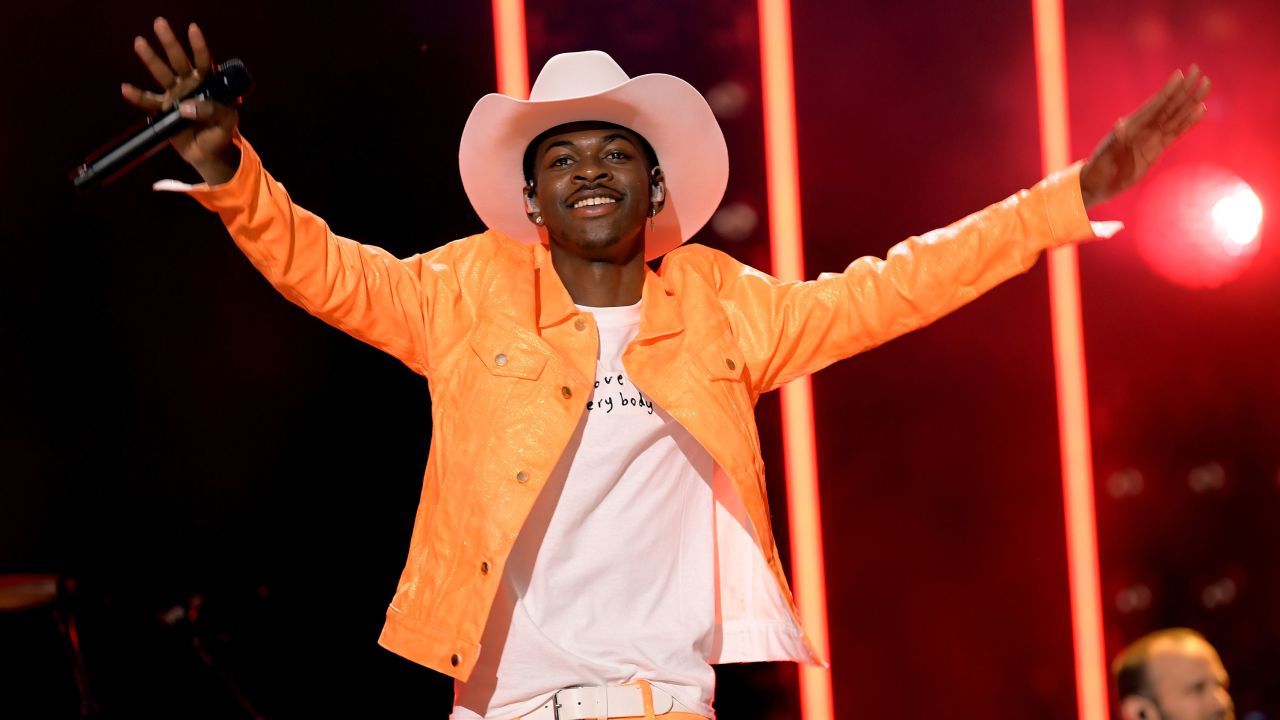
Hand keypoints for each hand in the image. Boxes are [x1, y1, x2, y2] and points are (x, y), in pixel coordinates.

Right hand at [120, 17, 239, 184]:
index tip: (192, 29)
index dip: (199, 46)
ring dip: (151, 59)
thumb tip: (185, 107)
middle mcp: (189, 85)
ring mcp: (175, 96)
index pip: (204, 62)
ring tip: (140, 43)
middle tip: (160, 23)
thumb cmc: (220, 132)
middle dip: (170, 42)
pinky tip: (126, 89)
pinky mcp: (164, 111)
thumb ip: (212, 110)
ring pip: (162, 74)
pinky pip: (149, 102)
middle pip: (179, 60)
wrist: (208, 153)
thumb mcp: (226, 121)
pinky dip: (137, 96)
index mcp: (207, 84)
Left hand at [1079, 66, 1210, 206]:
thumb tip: (1119, 125)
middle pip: (1170, 105)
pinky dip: (1189, 121)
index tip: (1180, 74)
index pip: (1155, 104)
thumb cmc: (1098, 168)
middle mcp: (1144, 128)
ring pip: (1177, 116)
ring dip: (1191, 101)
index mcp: (1132, 125)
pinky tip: (1200, 110)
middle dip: (1184, 89)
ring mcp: (1152, 137)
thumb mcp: (1105, 154)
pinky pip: (1176, 132)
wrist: (1098, 183)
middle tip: (1199, 71)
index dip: (1167, 90)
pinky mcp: (1157, 148)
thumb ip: (1115, 141)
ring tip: (1205, 86)